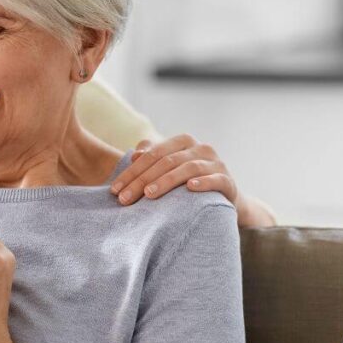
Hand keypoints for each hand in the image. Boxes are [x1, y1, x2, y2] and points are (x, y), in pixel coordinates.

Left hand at [111, 134, 236, 205]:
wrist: (223, 200)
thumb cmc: (188, 183)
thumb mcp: (169, 169)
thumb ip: (151, 158)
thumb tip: (135, 154)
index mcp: (183, 142)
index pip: (153, 154)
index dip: (132, 171)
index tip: (115, 190)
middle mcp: (201, 148)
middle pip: (166, 161)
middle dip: (142, 180)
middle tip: (125, 198)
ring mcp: (216, 163)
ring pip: (188, 168)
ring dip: (167, 181)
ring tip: (149, 194)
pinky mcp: (228, 181)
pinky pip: (216, 179)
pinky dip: (203, 182)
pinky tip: (189, 188)